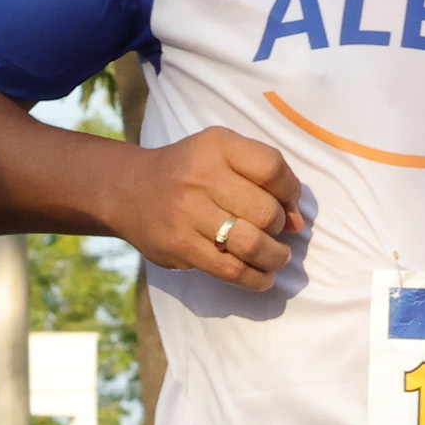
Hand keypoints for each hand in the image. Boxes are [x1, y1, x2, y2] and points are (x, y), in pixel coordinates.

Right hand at [104, 127, 308, 288]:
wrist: (127, 190)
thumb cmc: (188, 172)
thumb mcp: (220, 154)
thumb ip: (263, 177)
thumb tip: (298, 222)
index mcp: (217, 146)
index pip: (272, 169)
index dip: (291, 192)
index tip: (288, 206)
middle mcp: (201, 176)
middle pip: (266, 212)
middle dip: (279, 228)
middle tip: (273, 233)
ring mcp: (187, 212)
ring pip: (252, 245)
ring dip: (274, 257)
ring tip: (276, 258)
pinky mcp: (179, 245)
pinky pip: (230, 270)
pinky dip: (255, 279)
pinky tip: (262, 278)